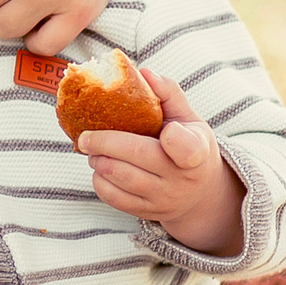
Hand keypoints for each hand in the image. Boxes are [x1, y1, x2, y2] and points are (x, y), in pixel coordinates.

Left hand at [76, 71, 244, 256]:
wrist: (200, 195)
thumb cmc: (190, 146)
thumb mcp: (190, 120)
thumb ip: (169, 94)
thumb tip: (143, 72)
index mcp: (196, 151)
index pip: (188, 149)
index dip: (177, 141)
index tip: (167, 131)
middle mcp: (180, 178)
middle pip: (137, 157)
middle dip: (104, 143)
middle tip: (84, 136)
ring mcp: (164, 198)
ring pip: (121, 178)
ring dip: (98, 161)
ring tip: (92, 150)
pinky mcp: (148, 212)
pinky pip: (115, 198)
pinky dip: (99, 182)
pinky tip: (99, 168)